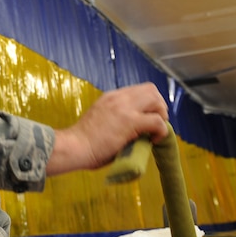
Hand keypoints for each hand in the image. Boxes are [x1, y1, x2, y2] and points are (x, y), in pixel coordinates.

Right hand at [47, 82, 167, 175]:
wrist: (74, 147)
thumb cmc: (84, 142)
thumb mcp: (100, 119)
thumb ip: (118, 118)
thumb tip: (135, 129)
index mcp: (110, 97)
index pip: (138, 90)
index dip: (148, 104)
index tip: (147, 119)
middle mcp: (118, 98)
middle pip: (151, 89)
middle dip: (159, 106)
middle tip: (155, 124)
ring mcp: (125, 108)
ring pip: (156, 100)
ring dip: (161, 115)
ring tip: (154, 131)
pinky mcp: (130, 122)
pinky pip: (158, 121)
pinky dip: (161, 131)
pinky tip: (153, 140)